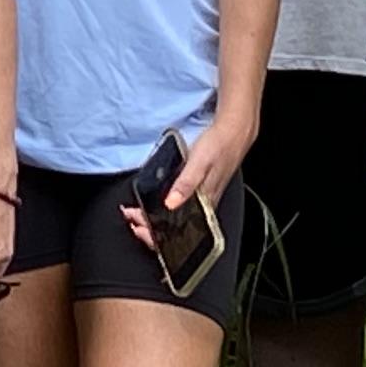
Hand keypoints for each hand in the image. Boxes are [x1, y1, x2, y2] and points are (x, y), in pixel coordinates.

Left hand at [122, 113, 255, 250]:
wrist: (234, 131)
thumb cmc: (218, 146)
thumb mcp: (199, 163)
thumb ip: (185, 184)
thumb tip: (170, 204)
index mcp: (204, 204)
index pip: (179, 232)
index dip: (157, 234)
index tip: (138, 227)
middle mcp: (204, 206)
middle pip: (175, 226)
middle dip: (150, 226)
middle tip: (131, 217)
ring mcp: (202, 198)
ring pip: (176, 217)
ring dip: (154, 217)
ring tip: (136, 212)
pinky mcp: (200, 190)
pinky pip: (180, 206)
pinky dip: (163, 207)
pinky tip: (155, 203)